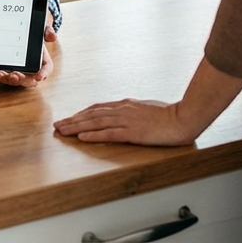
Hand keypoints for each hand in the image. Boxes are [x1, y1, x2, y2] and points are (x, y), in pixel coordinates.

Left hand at [0, 21, 56, 87]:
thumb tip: (52, 36)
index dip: (43, 74)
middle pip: (28, 79)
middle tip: (13, 76)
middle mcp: (31, 69)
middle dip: (20, 79)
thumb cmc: (34, 34)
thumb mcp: (42, 29)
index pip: (45, 69)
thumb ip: (48, 31)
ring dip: (5, 79)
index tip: (39, 77)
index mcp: (42, 61)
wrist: (22, 32)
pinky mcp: (7, 70)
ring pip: (13, 79)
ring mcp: (19, 71)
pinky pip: (2, 76)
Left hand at [54, 98, 199, 145]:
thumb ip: (132, 111)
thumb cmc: (168, 115)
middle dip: (73, 120)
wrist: (183, 118)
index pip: (97, 108)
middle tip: (58, 125)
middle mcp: (122, 110)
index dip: (81, 114)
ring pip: (96, 123)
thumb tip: (122, 113)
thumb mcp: (146, 109)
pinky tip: (82, 137)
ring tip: (63, 131)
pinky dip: (94, 135)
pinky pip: (109, 133)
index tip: (69, 118)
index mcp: (125, 105)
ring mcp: (127, 120)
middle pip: (92, 114)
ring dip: (77, 127)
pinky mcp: (133, 132)